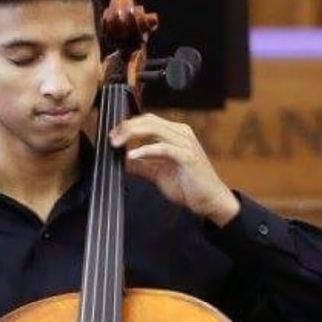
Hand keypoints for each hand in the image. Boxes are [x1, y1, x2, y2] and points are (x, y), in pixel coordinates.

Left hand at [109, 113, 239, 225]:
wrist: (210, 201)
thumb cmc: (188, 186)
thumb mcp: (158, 173)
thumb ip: (141, 165)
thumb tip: (122, 161)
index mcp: (175, 133)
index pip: (147, 120)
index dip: (127, 125)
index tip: (112, 136)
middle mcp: (181, 133)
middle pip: (148, 120)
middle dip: (126, 127)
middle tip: (111, 139)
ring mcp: (186, 143)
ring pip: (155, 129)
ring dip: (132, 134)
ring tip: (117, 143)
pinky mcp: (188, 157)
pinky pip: (164, 148)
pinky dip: (146, 150)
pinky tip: (132, 155)